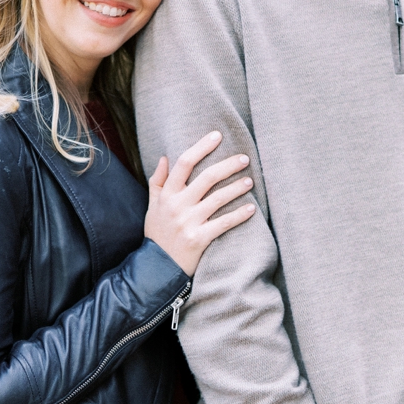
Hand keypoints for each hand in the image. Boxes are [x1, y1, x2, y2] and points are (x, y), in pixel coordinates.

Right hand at [144, 131, 254, 275]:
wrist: (156, 267)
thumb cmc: (157, 233)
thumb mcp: (152, 205)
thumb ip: (158, 181)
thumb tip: (164, 157)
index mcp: (167, 194)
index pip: (184, 163)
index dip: (202, 147)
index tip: (217, 136)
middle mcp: (178, 205)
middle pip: (207, 177)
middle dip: (228, 165)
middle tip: (245, 158)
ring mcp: (188, 222)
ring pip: (218, 199)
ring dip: (237, 188)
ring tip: (250, 180)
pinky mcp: (199, 239)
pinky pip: (223, 224)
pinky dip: (239, 215)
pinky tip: (252, 208)